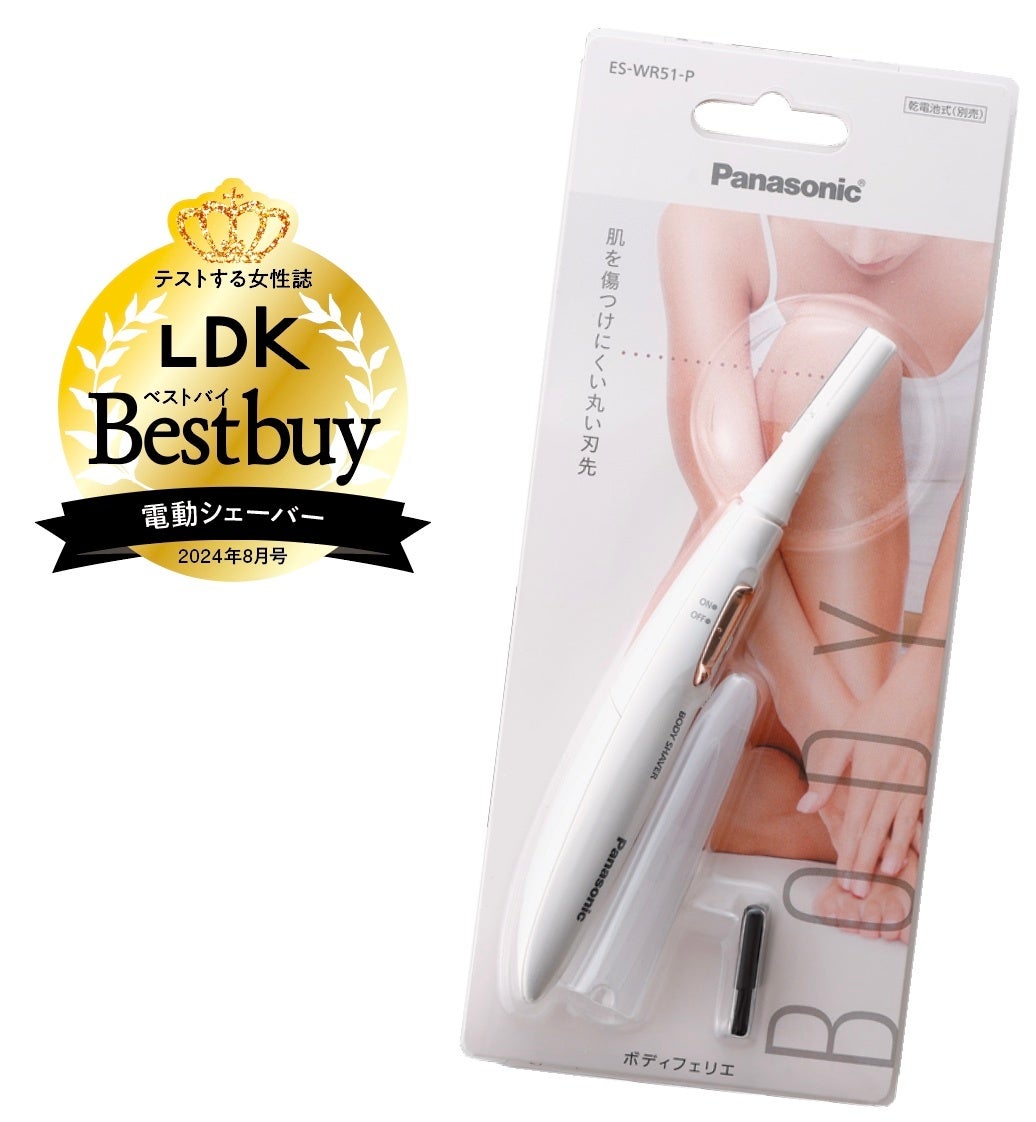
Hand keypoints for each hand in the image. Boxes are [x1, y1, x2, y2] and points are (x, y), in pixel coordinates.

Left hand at [796, 672, 934, 895]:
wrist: (915, 698)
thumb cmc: (877, 716)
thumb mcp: (842, 740)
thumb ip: (825, 775)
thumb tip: (805, 805)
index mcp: (867, 776)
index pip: (855, 824)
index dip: (849, 853)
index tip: (843, 876)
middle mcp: (891, 785)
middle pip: (875, 832)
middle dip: (866, 863)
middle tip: (859, 890)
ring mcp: (911, 786)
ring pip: (899, 828)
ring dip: (891, 854)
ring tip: (884, 876)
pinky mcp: (924, 784)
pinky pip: (918, 817)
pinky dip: (912, 837)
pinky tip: (909, 853)